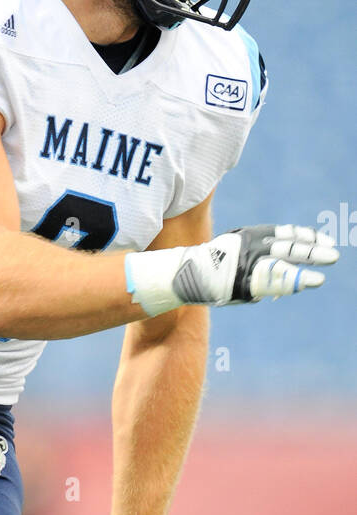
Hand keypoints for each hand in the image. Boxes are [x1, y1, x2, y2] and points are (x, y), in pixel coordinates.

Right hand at [126, 224, 338, 317]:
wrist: (180, 276)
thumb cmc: (203, 268)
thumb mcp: (227, 254)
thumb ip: (247, 258)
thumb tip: (256, 265)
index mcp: (247, 237)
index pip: (282, 233)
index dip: (303, 236)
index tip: (322, 239)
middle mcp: (250, 245)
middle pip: (288, 245)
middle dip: (313, 249)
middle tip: (334, 254)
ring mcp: (248, 261)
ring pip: (286, 259)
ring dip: (310, 260)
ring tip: (329, 263)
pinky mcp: (245, 278)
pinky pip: (275, 279)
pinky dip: (294, 280)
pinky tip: (311, 281)